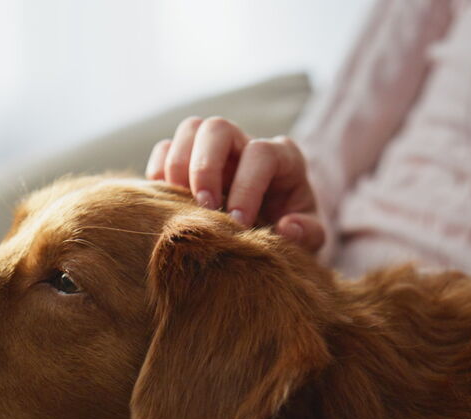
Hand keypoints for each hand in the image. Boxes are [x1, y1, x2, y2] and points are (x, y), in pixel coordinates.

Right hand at [145, 116, 324, 252]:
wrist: (272, 236)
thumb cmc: (293, 232)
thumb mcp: (311, 238)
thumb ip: (308, 234)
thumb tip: (286, 227)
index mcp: (282, 157)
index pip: (261, 153)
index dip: (247, 186)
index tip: (239, 223)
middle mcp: (246, 145)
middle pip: (218, 128)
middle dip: (205, 167)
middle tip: (205, 207)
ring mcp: (215, 150)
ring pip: (190, 130)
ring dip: (178, 164)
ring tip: (180, 204)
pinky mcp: (189, 162)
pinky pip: (165, 149)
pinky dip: (159, 171)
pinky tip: (166, 202)